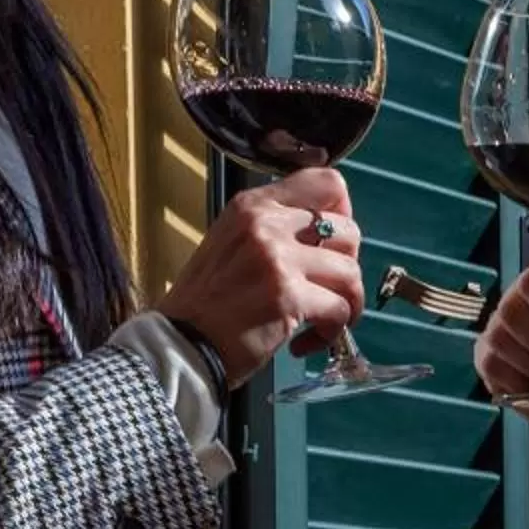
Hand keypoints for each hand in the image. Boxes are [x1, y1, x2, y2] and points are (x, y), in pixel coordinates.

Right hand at [155, 169, 364, 380]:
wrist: (178, 345)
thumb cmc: (204, 303)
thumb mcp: (231, 243)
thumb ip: (273, 230)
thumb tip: (325, 235)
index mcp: (252, 206)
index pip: (327, 183)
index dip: (344, 215)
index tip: (332, 245)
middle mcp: (266, 223)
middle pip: (348, 231)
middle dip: (346, 267)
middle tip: (326, 291)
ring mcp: (278, 259)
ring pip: (350, 272)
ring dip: (345, 304)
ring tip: (321, 324)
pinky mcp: (289, 297)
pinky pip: (340, 309)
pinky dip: (332, 332)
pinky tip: (305, 344)